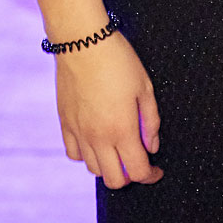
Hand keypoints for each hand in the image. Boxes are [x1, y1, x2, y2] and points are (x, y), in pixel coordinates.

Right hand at [55, 32, 162, 188]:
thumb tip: (151, 147)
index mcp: (122, 130)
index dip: (151, 176)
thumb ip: (150, 121)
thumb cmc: (119, 61)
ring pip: (93, 170)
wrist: (83, 42)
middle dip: (131, 176)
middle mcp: (98, 138)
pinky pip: (74, 154)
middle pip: (114, 180)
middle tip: (139, 160)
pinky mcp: (64, 123)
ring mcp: (79, 132)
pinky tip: (96, 141)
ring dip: (109, 166)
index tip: (157, 170)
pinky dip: (87, 156)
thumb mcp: (145, 87)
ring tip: (119, 148)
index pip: (137, 171)